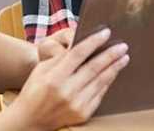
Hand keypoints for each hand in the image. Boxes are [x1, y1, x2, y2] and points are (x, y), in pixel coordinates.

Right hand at [8, 28, 128, 130]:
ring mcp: (76, 104)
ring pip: (100, 81)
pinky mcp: (83, 114)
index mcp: (54, 77)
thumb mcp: (41, 69)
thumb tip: (83, 45)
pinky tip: (113, 73)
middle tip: (123, 46)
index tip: (106, 32)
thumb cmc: (34, 90)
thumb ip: (61, 58)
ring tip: (123, 58)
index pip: (78, 54)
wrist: (30, 120)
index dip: (94, 41)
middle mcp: (67, 91)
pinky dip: (107, 82)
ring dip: (114, 68)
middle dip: (111, 55)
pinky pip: (99, 95)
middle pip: (94, 67)